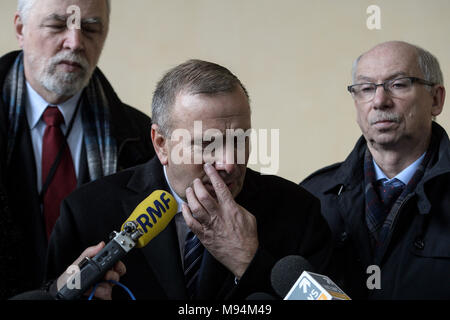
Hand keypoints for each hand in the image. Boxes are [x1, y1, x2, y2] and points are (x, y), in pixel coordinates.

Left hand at [56, 242, 126, 299]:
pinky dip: (102, 294)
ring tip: (93, 286)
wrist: (61, 294)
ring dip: (103, 286)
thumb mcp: (76, 264)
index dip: (117, 261)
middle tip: (106, 275)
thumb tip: (101, 245)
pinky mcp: (101, 296)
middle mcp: (103, 276)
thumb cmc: (68, 279)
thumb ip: (88, 253)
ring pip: (112, 285)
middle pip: (117, 273)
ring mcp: (103, 287)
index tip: (115, 262)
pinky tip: (94, 292)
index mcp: (99, 266)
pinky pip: (108, 295)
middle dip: (113, 274)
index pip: (114, 262)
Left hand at [181, 163, 257, 278]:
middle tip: (196, 181)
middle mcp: (219, 216)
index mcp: (231, 209)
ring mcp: (210, 226)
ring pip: (195, 207)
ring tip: (189, 190)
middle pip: (204, 196)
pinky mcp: (204, 236)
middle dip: (198, 185)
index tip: (208, 167)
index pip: (220, 188)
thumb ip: (236, 206)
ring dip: (190, 197)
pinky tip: (184, 207)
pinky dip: (186, 213)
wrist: (244, 257)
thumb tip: (229, 200)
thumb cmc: (248, 237)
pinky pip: (191, 223)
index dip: (213, 175)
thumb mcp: (248, 216)